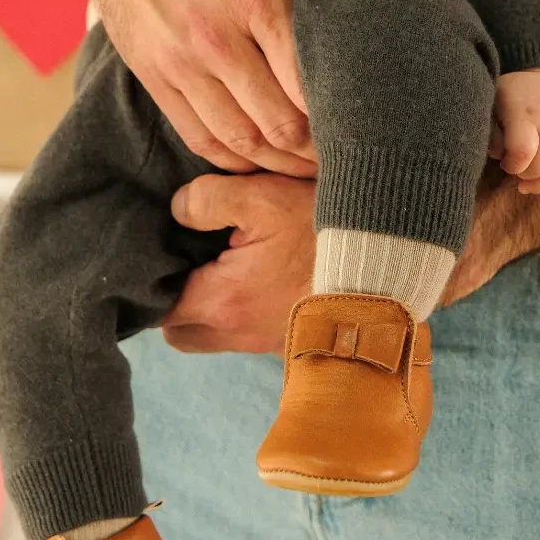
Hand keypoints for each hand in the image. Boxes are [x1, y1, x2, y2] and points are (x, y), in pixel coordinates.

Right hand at [67, 0, 412, 176]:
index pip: (309, 84)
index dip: (341, 118)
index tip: (365, 130)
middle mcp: (215, 38)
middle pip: (278, 126)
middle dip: (315, 152)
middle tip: (344, 160)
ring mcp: (179, 61)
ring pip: (237, 141)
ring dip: (277, 164)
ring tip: (306, 167)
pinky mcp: (152, 74)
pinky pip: (196, 137)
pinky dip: (232, 158)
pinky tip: (257, 157)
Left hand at [162, 172, 315, 353]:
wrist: (390, 263)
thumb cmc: (324, 233)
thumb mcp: (261, 197)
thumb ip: (207, 200)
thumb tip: (178, 210)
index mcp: (224, 302)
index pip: (159, 310)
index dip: (150, 284)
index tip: (157, 256)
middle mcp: (241, 333)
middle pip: (181, 334)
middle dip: (174, 304)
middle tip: (186, 263)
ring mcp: (268, 342)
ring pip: (215, 336)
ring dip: (210, 308)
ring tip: (222, 263)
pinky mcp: (292, 339)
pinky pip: (248, 333)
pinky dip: (242, 311)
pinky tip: (257, 273)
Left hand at [489, 68, 539, 194]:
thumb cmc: (512, 96)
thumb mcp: (492, 104)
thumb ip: (491, 133)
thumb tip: (501, 157)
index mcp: (527, 114)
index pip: (523, 152)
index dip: (511, 166)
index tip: (505, 163)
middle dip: (525, 176)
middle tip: (516, 172)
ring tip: (528, 185)